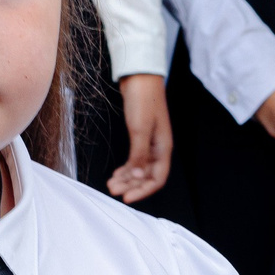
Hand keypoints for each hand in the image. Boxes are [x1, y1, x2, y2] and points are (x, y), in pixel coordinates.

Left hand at [107, 73, 171, 202]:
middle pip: (147, 176)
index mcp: (163, 147)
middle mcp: (158, 147)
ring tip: (111, 184)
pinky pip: (135, 158)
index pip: (157, 178)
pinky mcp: (140, 135)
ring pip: (140, 168)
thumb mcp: (140, 129)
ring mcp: (150, 142)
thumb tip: (136, 178)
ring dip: (127, 178)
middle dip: (131, 186)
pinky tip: (117, 173)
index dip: (143, 191)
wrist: (139, 76)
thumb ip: (139, 155)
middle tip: (113, 191)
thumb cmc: (143, 99)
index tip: (126, 198)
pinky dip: (126, 167)